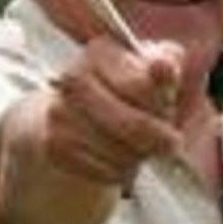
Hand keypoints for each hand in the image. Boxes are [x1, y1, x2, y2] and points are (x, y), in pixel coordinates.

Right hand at [25, 36, 184, 186]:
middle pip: (134, 125)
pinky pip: (102, 170)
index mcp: (101, 51)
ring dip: (138, 157)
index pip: (143, 87)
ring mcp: (59, 111)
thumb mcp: (155, 73)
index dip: (163, 106)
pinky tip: (117, 159)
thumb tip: (164, 66)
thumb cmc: (131, 93)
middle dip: (158, 140)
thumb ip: (168, 64)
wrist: (83, 119)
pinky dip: (118, 171)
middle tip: (169, 143)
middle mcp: (73, 77)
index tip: (168, 112)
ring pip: (120, 152)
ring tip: (138, 147)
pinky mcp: (53, 145)